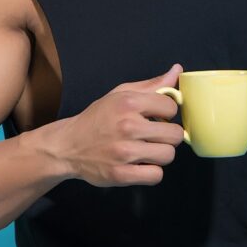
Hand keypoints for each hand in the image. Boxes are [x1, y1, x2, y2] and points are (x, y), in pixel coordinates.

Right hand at [44, 63, 185, 186]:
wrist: (68, 146)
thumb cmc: (97, 118)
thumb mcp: (121, 94)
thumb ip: (152, 85)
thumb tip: (178, 71)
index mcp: (129, 103)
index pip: (171, 107)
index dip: (167, 113)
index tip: (156, 116)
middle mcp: (128, 126)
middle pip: (175, 134)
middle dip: (168, 135)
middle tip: (154, 135)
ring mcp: (124, 153)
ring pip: (168, 155)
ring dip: (161, 154)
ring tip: (147, 149)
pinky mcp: (121, 175)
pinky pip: (156, 176)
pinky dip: (151, 172)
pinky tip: (141, 164)